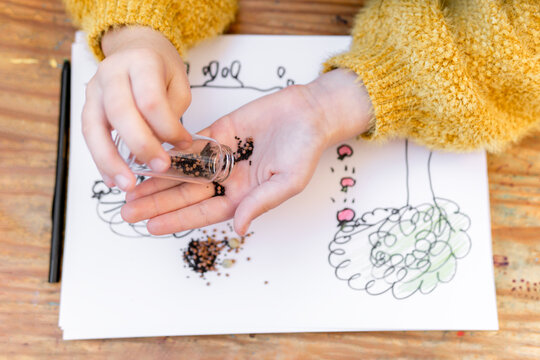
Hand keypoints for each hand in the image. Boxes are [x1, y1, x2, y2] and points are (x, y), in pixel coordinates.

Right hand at [82, 26, 191, 191]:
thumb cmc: (160, 68)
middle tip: (159, 167)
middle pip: (120, 112)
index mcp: (141, 62)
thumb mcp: (179, 83)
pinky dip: (100, 160)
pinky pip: (88, 136)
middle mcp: (111, 73)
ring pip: (94, 127)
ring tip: (126, 184)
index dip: (168, 126)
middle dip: (141, 145)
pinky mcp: (87, 106)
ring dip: (110, 160)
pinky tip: (111, 179)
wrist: (135, 48)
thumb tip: (168, 146)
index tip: (184, 143)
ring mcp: (94, 90)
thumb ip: (173, 112)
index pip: (151, 99)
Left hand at [121, 69, 372, 234]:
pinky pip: (191, 146)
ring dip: (158, 180)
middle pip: (186, 194)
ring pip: (183, 171)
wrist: (308, 112)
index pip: (203, 212)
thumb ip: (260, 204)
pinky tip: (148, 158)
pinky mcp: (219, 133)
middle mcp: (228, 179)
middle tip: (127, 211)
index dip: (177, 220)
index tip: (151, 227)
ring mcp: (222, 156)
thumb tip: (239, 229)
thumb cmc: (304, 149)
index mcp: (243, 196)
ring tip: (130, 189)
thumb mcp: (287, 182)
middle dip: (158, 203)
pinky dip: (170, 153)